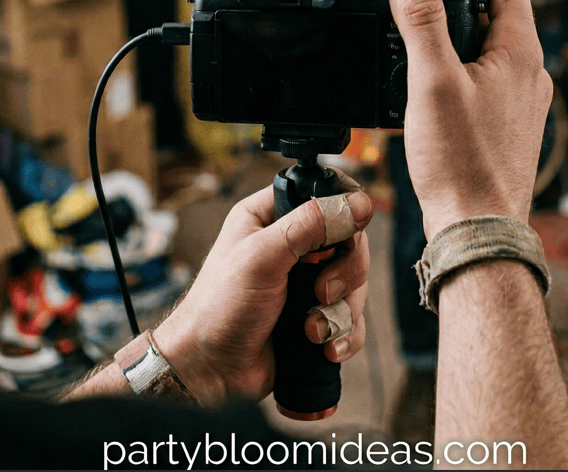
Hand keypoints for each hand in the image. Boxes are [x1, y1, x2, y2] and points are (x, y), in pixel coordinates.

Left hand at [152, 181, 371, 405]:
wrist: (211, 371)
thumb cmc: (218, 308)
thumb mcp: (262, 256)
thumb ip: (310, 225)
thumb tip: (357, 203)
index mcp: (271, 216)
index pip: (325, 196)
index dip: (344, 213)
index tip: (346, 235)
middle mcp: (292, 245)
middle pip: (350, 242)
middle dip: (345, 272)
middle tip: (320, 291)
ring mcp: (306, 282)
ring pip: (355, 283)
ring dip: (340, 310)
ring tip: (311, 328)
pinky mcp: (316, 315)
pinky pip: (352, 319)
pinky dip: (343, 334)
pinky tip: (322, 345)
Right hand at [386, 0, 552, 237]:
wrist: (476, 229)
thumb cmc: (462, 163)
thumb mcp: (432, 79)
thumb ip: (419, 18)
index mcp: (521, 50)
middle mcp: (528, 70)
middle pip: (494, 6)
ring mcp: (519, 98)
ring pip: (485, 43)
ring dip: (450, 30)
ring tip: (411, 38)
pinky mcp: (504, 122)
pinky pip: (481, 75)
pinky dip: (453, 64)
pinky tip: (423, 83)